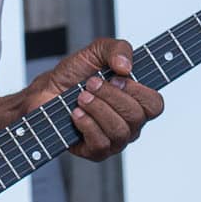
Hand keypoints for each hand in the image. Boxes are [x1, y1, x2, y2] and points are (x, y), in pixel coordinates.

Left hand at [21, 37, 163, 161]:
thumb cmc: (74, 75)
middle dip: (110, 96)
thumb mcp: (96, 52)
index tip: (116, 77)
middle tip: (90, 84)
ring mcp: (114, 139)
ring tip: (80, 97)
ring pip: (119, 131)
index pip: (155, 104)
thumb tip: (126, 66)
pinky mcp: (96, 152)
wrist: (45, 91)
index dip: (138, 91)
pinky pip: (102, 144)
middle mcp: (130, 123)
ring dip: (97, 109)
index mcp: (136, 101)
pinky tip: (75, 114)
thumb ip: (117, 49)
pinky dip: (87, 124)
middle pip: (136, 116)